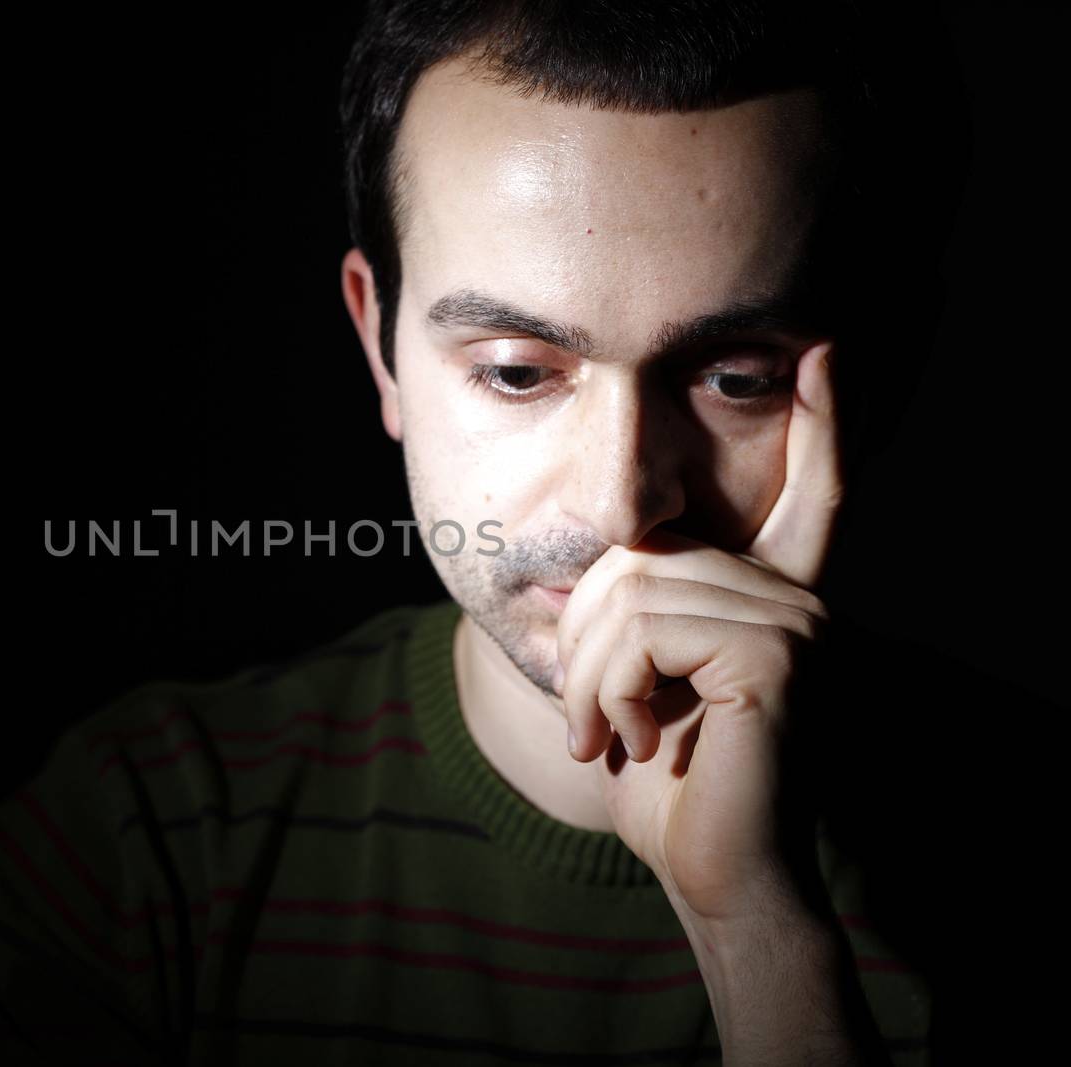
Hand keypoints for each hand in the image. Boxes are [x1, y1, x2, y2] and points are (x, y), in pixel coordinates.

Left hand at [554, 341, 841, 925]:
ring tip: (603, 734)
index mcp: (774, 595)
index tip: (822, 352)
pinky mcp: (777, 655)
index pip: (809, 494)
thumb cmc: (668, 785)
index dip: (819, 425)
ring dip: (588, 676)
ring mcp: (795, 621)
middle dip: (581, 641)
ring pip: (629, 593)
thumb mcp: (638, 682)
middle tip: (588, 718)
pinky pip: (642, 633)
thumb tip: (601, 562)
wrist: (710, 871)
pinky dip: (609, 691)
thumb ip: (636, 615)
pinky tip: (634, 740)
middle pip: (639, 555)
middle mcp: (797, 595)